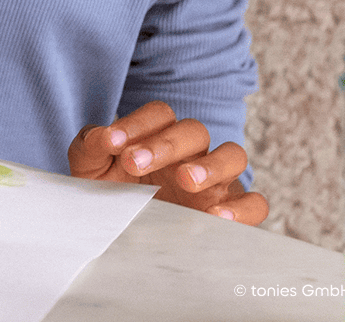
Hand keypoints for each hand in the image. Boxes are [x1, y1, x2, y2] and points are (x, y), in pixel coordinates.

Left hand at [68, 101, 267, 224]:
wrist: (118, 229)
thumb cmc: (108, 190)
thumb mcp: (91, 167)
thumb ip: (92, 145)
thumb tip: (103, 136)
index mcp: (159, 134)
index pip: (159, 114)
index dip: (136, 124)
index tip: (112, 143)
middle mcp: (191, 152)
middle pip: (194, 130)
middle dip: (164, 144)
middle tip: (134, 163)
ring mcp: (215, 180)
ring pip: (233, 155)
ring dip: (210, 165)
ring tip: (186, 180)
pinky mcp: (230, 210)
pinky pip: (253, 203)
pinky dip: (242, 208)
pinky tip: (217, 217)